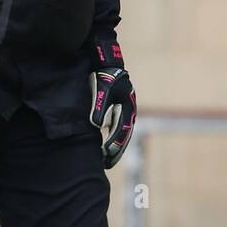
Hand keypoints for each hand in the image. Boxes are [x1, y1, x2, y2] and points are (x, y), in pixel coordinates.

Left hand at [89, 39, 135, 168]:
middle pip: (124, 136)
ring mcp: (126, 111)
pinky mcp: (121, 110)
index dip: (113, 145)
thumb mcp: (103, 89)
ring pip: (123, 134)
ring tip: (108, 160)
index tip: (104, 155)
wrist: (109, 62)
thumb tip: (97, 125)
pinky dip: (114, 138)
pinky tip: (106, 144)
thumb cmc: (105, 75)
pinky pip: (119, 128)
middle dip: (116, 151)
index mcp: (127, 108)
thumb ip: (99, 106)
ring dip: (116, 147)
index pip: (121, 132)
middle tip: (107, 164)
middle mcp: (129, 112)